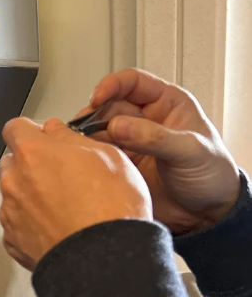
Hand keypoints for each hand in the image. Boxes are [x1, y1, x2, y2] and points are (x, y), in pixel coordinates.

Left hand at [0, 118, 151, 270]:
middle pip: (13, 162)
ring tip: (65, 208)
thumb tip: (58, 132)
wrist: (105, 263)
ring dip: (32, 195)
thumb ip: (73, 138)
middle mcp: (15, 181)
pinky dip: (32, 224)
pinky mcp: (13, 241)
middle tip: (63, 176)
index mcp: (34, 153)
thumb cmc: (111, 210)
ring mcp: (11, 213)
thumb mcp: (108, 156)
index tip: (47, 139)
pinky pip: (17, 224)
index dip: (32, 132)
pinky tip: (57, 228)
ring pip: (15, 193)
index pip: (15, 127)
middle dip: (32, 164)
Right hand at [86, 69, 239, 234]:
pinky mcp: (122, 163)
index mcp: (167, 103)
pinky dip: (90, 154)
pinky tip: (87, 159)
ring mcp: (132, 141)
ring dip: (89, 135)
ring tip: (83, 145)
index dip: (112, 85)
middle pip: (110, 105)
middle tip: (84, 130)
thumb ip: (155, 137)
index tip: (97, 98)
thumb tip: (118, 125)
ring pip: (100, 129)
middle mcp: (146, 119)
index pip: (133, 82)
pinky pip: (99, 152)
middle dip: (95, 115)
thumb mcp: (190, 151)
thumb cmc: (212, 175)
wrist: (207, 214)